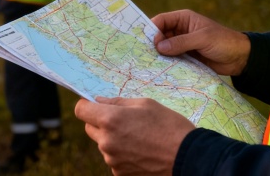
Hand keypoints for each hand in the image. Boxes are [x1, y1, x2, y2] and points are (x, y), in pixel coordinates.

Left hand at [75, 97, 193, 174]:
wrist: (188, 157)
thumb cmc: (169, 125)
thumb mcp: (145, 104)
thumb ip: (118, 102)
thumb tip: (99, 101)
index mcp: (110, 120)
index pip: (80, 110)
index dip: (87, 105)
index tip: (96, 105)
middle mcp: (106, 141)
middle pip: (90, 128)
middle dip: (100, 121)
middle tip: (123, 120)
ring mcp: (112, 160)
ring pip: (103, 144)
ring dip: (112, 138)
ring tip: (138, 137)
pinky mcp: (120, 173)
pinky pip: (113, 158)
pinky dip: (122, 154)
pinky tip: (140, 150)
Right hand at [152, 10, 249, 75]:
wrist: (240, 58)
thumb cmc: (223, 42)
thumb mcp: (202, 39)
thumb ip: (181, 42)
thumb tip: (159, 47)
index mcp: (183, 19)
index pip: (162, 20)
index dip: (153, 29)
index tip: (149, 42)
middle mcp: (180, 30)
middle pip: (160, 35)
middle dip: (153, 43)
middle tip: (145, 55)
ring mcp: (182, 44)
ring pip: (164, 48)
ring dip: (158, 55)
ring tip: (150, 64)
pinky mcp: (186, 57)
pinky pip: (172, 59)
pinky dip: (166, 63)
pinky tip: (160, 70)